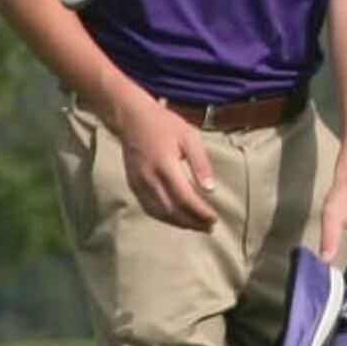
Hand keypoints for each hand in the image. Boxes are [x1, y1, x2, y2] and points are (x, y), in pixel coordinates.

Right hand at [114, 93, 216, 230]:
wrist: (131, 118)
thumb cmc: (164, 124)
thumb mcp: (189, 137)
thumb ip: (201, 163)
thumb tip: (211, 189)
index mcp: (165, 165)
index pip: (184, 198)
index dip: (200, 212)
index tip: (214, 219)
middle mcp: (150, 178)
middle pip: (172, 211)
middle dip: (192, 222)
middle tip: (209, 227)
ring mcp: (139, 183)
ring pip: (160, 213)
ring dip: (180, 223)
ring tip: (197, 226)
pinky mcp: (134, 185)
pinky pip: (149, 208)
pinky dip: (165, 217)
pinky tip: (177, 219)